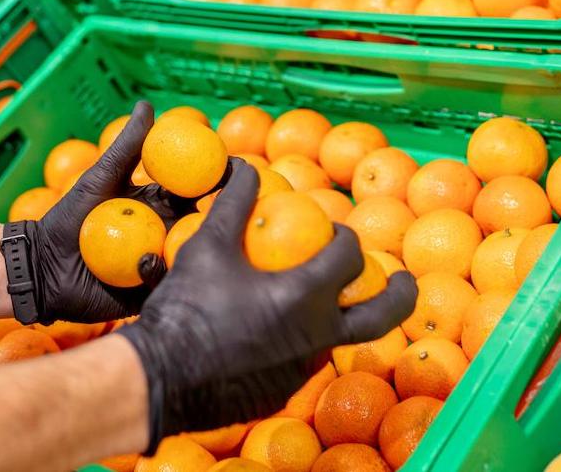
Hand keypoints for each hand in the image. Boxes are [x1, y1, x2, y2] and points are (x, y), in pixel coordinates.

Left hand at [18, 101, 219, 323]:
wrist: (41, 266)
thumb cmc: (68, 219)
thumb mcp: (100, 178)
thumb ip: (126, 147)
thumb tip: (148, 104)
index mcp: (158, 208)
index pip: (195, 192)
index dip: (216, 181)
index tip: (234, 168)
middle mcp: (164, 235)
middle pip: (201, 225)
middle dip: (223, 216)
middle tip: (236, 206)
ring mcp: (159, 265)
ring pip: (188, 257)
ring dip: (198, 248)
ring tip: (199, 239)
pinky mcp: (148, 293)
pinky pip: (165, 284)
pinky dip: (163, 274)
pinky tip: (150, 263)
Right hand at [117, 159, 417, 448]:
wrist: (156, 378)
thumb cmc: (185, 307)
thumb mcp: (207, 246)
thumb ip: (234, 203)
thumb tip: (246, 165)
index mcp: (304, 297)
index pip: (349, 259)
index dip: (347, 238)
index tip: (336, 232)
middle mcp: (316, 338)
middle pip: (382, 316)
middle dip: (400, 294)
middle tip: (403, 278)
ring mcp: (302, 373)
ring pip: (335, 341)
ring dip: (336, 318)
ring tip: (317, 301)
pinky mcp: (281, 395)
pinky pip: (301, 364)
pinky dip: (297, 344)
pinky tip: (271, 334)